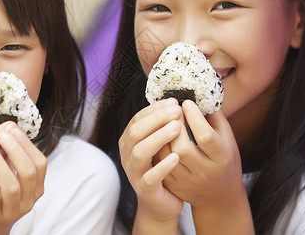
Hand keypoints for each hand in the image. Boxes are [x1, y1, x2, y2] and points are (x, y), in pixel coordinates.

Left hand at [0, 122, 46, 234]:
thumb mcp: (10, 179)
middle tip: (1, 134)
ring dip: (0, 164)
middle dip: (15, 150)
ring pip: (12, 185)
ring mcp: (13, 211)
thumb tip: (10, 128)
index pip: (40, 163)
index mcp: (36, 188)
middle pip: (29, 172)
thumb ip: (12, 160)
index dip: (28, 145)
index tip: (13, 129)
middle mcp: (29, 200)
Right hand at [119, 98, 183, 233]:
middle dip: (156, 119)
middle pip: (136, 132)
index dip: (154, 109)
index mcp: (129, 141)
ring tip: (177, 128)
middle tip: (177, 110)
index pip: (137, 119)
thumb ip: (161, 127)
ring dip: (158, 138)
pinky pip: (150, 177)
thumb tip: (175, 102)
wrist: (161, 203)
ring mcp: (134, 173)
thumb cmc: (162, 168)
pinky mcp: (144, 189)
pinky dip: (163, 166)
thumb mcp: (159, 145)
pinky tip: (177, 157)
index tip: (173, 102)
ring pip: (140, 152)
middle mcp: (128, 155)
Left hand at [160, 100, 253, 233]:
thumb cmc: (224, 159)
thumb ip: (215, 117)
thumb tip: (199, 94)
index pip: (205, 136)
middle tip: (171, 110)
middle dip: (174, 125)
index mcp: (222, 157)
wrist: (220, 196)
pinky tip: (158, 136)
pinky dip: (157, 148)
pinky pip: (159, 165)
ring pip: (168, 156)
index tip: (186, 102)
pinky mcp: (175, 186)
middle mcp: (205, 172)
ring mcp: (188, 182)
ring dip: (162, 135)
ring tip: (164, 120)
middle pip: (183, 147)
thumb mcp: (227, 138)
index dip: (193, 117)